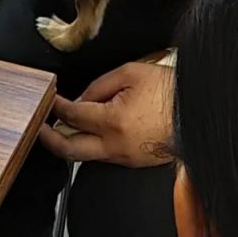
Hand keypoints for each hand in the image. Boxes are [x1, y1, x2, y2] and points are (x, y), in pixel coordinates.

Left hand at [40, 62, 174, 167]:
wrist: (197, 111)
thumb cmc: (168, 90)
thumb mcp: (130, 73)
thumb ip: (99, 86)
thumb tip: (80, 99)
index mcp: (113, 121)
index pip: (73, 116)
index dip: (56, 107)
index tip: (50, 100)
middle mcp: (116, 145)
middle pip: (70, 150)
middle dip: (49, 139)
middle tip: (40, 128)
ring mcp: (125, 158)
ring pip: (86, 156)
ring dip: (70, 142)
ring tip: (62, 127)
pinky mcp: (133, 162)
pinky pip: (104, 156)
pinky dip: (91, 145)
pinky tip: (89, 132)